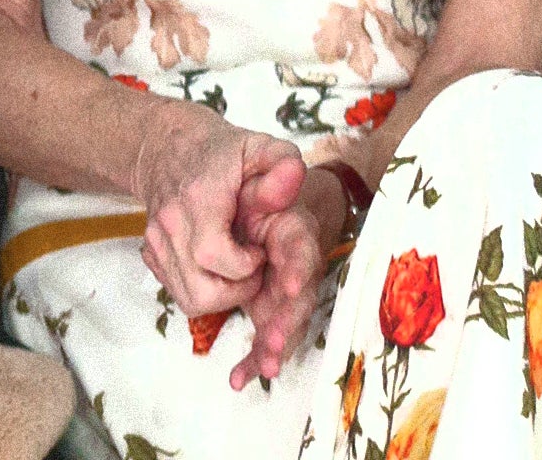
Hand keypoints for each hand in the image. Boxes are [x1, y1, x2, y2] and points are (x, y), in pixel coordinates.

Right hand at [134, 104, 305, 318]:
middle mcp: (170, 224)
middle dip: (237, 291)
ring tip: (237, 268)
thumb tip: (295, 175)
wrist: (167, 146)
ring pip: (189, 299)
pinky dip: (202, 289)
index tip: (259, 250)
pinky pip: (178, 291)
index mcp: (197, 200)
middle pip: (201, 291)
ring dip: (222, 295)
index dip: (245, 266)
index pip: (214, 254)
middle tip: (253, 267)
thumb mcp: (258, 147)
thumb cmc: (219, 152)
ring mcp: (156, 241)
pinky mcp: (150, 253)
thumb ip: (282, 160)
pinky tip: (217, 266)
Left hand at [227, 165, 348, 388]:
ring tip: (264, 365)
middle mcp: (294, 266)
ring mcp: (280, 290)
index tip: (292, 285)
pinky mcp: (265, 306)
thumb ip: (275, 170)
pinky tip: (239, 378)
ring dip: (272, 345)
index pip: (302, 250)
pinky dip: (253, 358)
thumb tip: (291, 169)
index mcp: (295, 230)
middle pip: (296, 299)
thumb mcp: (261, 162)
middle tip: (276, 343)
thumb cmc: (254, 178)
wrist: (248, 193)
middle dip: (287, 323)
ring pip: (280, 323)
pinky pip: (262, 337)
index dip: (298, 268)